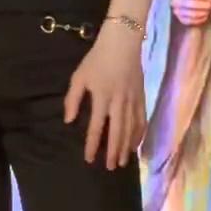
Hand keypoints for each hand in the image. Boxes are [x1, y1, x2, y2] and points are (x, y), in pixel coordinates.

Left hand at [64, 23, 145, 168]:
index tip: (89, 158)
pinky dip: (139, 134)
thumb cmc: (97, 59)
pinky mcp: (142, 97)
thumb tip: (68, 120)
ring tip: (122, 162)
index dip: (92, 144)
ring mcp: (132, 101)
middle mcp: (119, 103)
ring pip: (130, 129)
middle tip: (109, 167)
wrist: (122, 43)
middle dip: (113, 152)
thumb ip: (73, 99)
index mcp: (102, 98)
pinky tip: (136, 145)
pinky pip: (142, 120)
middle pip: (117, 132)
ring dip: (126, 147)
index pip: (96, 127)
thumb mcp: (79, 76)